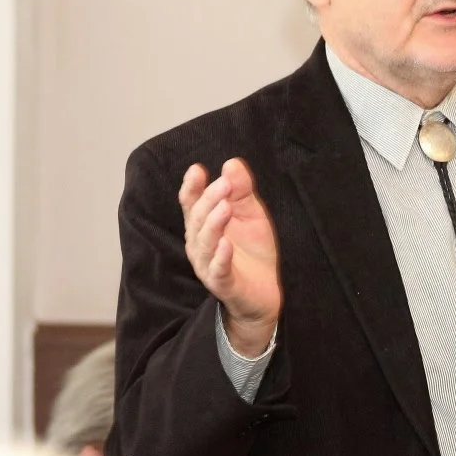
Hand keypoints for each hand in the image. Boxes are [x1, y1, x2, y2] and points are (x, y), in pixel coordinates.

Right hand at [179, 158, 281, 356]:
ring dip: (213, 224)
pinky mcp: (223, 284)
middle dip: (209, 199)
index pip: (191, 203)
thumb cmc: (252, 251)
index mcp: (203, 225)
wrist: (265, 293)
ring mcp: (208, 265)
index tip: (198, 169)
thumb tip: (232, 163)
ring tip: (225, 207)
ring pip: (204, 243)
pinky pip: (218, 270)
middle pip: (197, 219)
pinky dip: (220, 257)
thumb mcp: (251, 214)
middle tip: (225, 184)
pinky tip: (226, 245)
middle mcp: (199, 244)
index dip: (192, 187)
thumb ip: (242, 190)